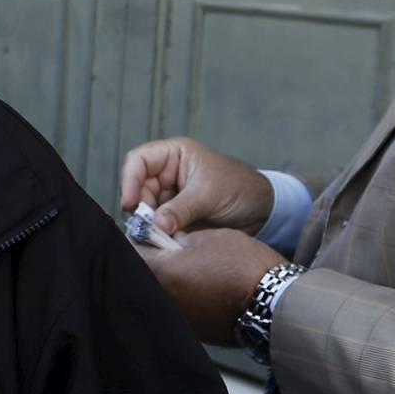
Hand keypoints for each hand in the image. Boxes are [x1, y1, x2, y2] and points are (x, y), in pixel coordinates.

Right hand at [119, 136, 273, 235]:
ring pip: (144, 207)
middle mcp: (166, 172)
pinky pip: (156, 222)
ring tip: (158, 235)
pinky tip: (164, 238)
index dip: (129, 181)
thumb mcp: (209, 196)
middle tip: (146, 226)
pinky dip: (157, 231)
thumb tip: (155, 225)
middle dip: (140, 207)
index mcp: (173, 155)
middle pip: (137, 187)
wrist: (265, 210)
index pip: (138, 161)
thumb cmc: (241, 189)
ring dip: (148, 222)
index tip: (130, 204)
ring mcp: (169, 194)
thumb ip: (180, 209)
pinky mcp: (173, 214)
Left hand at [134, 228, 284, 345]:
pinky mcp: (194, 331)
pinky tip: (201, 288)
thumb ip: (179, 238)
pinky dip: (185, 298)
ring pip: (162, 293)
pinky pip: (180, 309)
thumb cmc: (244, 267)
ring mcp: (177, 318)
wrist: (276, 304)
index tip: (148, 233)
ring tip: (189, 269)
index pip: (131, 250)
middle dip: (153, 261)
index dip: (139, 238)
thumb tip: (168, 240)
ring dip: (170, 281)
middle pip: (144, 274)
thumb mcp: (208, 236)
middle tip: (168, 249)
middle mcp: (161, 299)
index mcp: (159, 272)